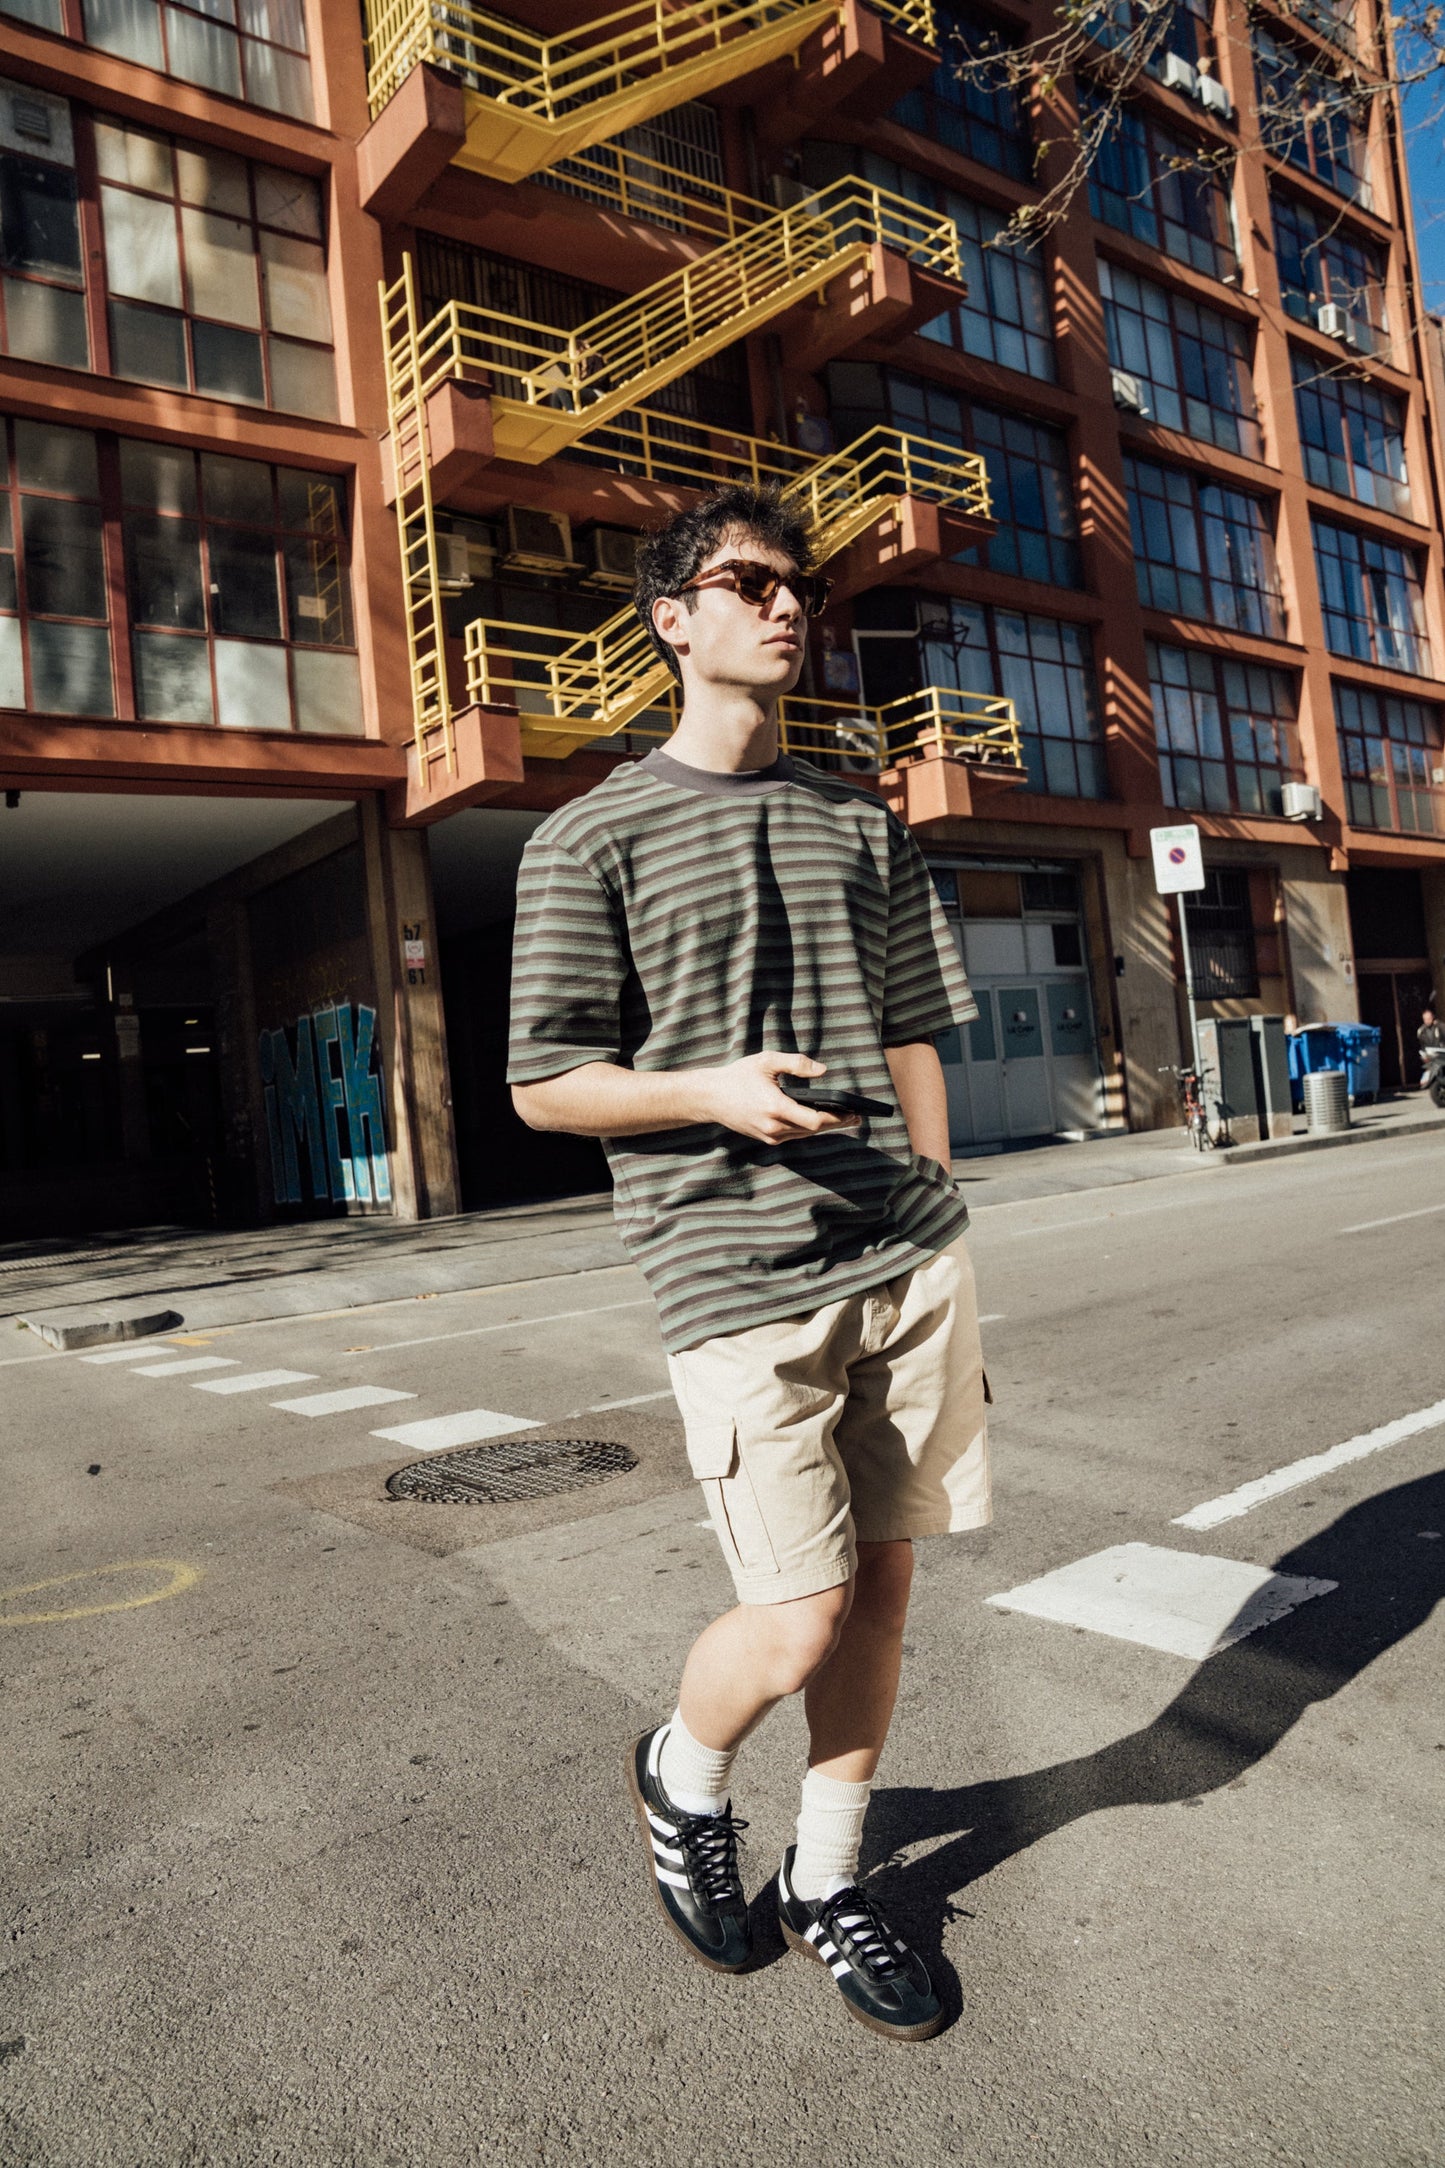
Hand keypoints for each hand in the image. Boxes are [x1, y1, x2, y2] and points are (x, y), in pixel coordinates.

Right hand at [695, 1052, 860, 1144]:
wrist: (710, 1097)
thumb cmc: (739, 1076)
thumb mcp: (767, 1061)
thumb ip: (797, 1063)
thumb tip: (823, 1070)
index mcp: (775, 1107)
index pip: (815, 1120)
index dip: (837, 1118)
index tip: (854, 1112)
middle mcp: (773, 1127)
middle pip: (814, 1130)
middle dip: (837, 1123)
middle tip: (857, 1116)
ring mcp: (769, 1136)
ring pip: (805, 1134)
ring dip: (824, 1126)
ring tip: (843, 1117)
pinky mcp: (766, 1138)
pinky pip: (794, 1134)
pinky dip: (808, 1128)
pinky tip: (819, 1119)